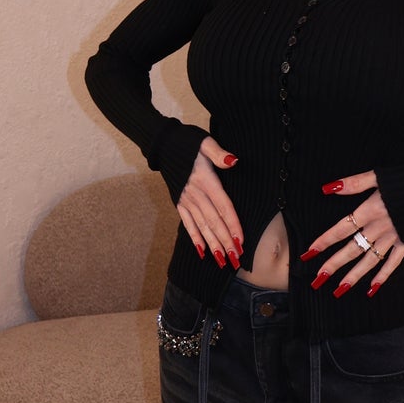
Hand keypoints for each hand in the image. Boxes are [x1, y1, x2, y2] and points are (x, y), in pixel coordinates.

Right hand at [176, 138, 243, 269]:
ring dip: (212, 244)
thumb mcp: (205, 142)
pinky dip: (195, 238)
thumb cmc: (188, 143)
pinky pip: (187, 223)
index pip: (222, 206)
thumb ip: (219, 153)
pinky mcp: (179, 203)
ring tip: (222, 260)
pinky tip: (202, 252)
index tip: (240, 240)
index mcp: (205, 180)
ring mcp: (185, 200)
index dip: (232, 224)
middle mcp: (195, 193)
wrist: (163, 145)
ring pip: (201, 226)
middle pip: (213, 221)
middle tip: (236, 259)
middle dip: (225, 241)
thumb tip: (233, 161)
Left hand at [300, 171, 403, 297]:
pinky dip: (383, 275)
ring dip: (354, 276)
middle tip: (317, 279)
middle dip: (334, 265)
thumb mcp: (378, 175)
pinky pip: (393, 262)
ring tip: (338, 290)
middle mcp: (379, 228)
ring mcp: (393, 237)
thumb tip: (328, 188)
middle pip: (352, 249)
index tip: (308, 253)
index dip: (324, 241)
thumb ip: (354, 183)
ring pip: (370, 260)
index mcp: (370, 211)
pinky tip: (372, 288)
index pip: (341, 229)